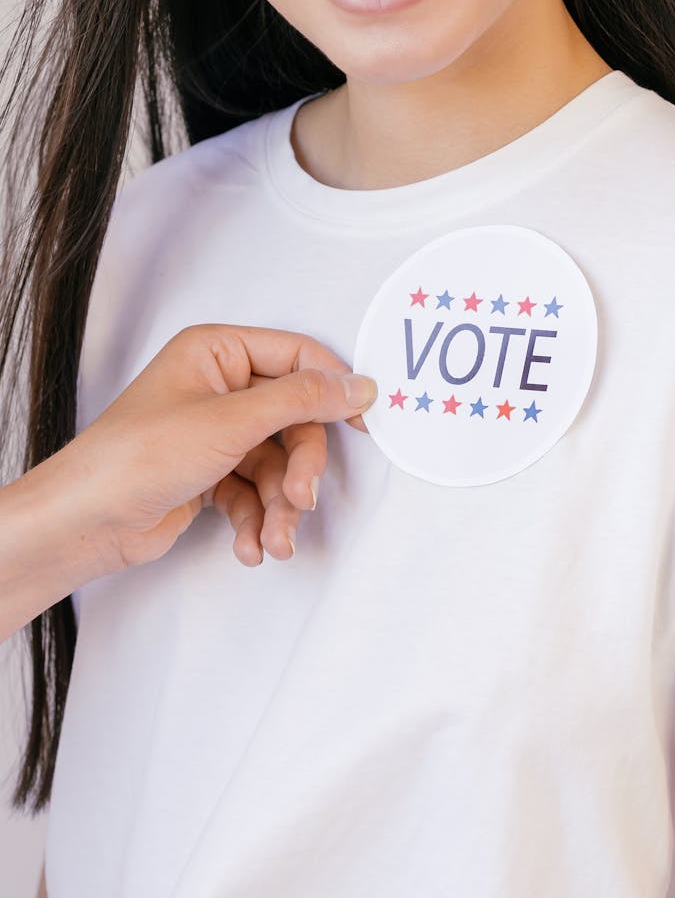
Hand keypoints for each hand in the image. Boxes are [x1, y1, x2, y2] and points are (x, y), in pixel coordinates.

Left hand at [1, 324, 377, 642]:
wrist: (87, 522)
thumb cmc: (136, 457)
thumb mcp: (231, 421)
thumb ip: (301, 400)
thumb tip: (355, 384)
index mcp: (217, 352)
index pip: (297, 358)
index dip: (332, 390)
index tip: (363, 423)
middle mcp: (218, 388)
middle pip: (293, 421)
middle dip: (300, 469)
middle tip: (301, 498)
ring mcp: (216, 433)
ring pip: (278, 465)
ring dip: (281, 507)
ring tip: (274, 538)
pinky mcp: (211, 474)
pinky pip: (256, 492)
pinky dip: (258, 521)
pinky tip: (249, 545)